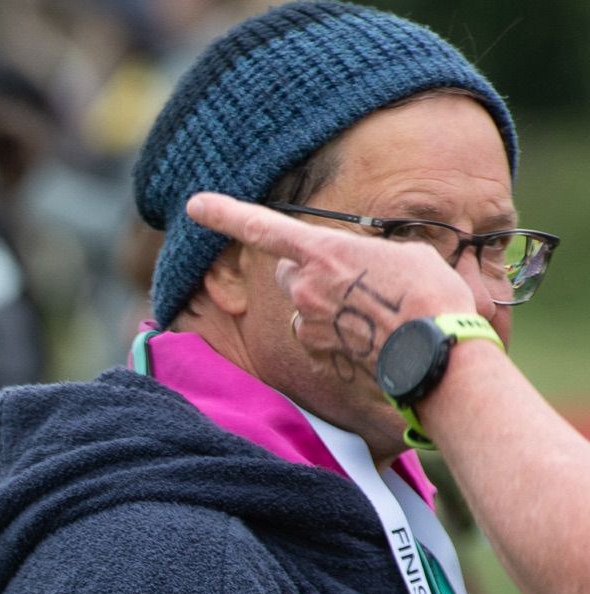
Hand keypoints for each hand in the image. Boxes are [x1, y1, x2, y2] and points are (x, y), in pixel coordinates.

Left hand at [184, 191, 480, 382]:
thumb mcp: (404, 255)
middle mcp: (305, 287)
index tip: (195, 205)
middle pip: (288, 272)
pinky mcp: (315, 352)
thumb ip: (364, 259)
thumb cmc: (429, 295)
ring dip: (326, 306)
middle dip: (306, 271)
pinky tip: (370, 337)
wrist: (434, 351)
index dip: (226, 215)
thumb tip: (359, 275)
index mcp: (324, 251)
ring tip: (373, 311)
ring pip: (304, 307)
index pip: (264, 229)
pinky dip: (336, 335)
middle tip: (348, 276)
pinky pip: (317, 338)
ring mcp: (307, 322)